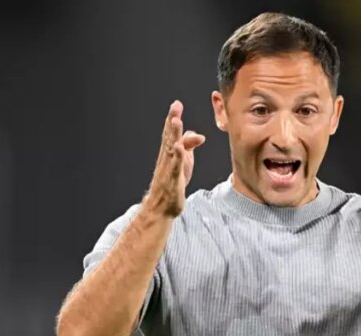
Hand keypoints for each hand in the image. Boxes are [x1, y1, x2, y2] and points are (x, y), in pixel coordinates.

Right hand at [146, 100, 205, 216]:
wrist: (162, 207)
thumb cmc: (173, 183)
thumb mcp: (184, 161)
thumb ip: (189, 145)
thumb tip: (199, 135)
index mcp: (169, 153)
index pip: (171, 132)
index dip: (173, 117)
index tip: (177, 104)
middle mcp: (167, 158)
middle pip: (169, 136)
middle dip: (172, 120)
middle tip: (175, 106)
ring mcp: (169, 169)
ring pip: (171, 149)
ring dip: (173, 135)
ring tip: (176, 121)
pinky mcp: (173, 180)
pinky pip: (175, 167)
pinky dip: (178, 158)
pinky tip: (180, 148)